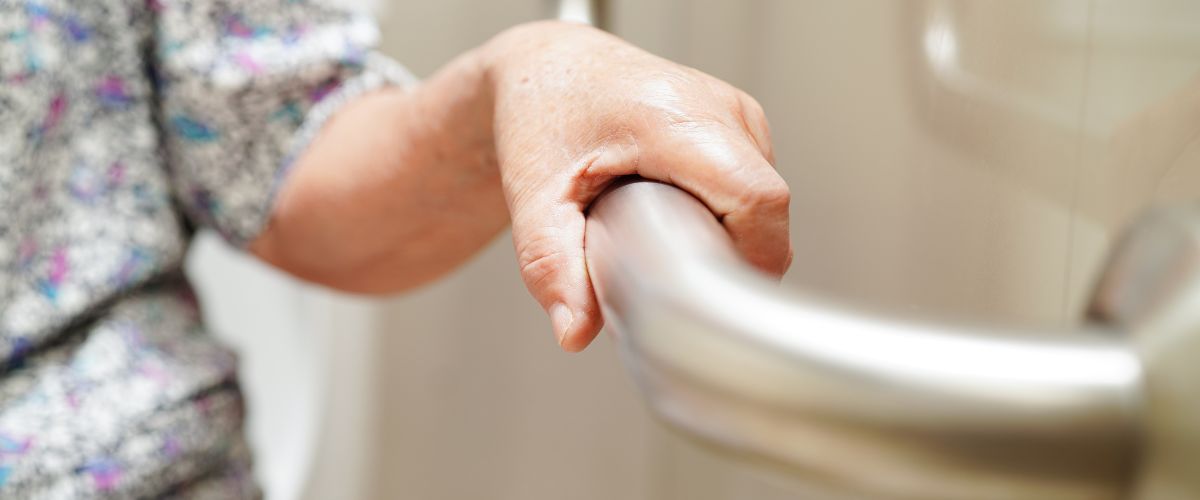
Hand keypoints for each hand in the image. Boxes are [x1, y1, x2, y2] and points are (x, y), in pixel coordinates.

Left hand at [484, 21, 791, 351]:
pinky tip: (679, 217)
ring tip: (666, 238)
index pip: (756, 199)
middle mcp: (719, 107)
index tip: (707, 294)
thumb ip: (551, 266)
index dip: (746, 259)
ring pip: (768, 206)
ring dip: (729, 240)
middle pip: (768, 211)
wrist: (548, 68)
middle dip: (729, 260)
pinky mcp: (743, 125)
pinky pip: (759, 191)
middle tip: (669, 276)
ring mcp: (739, 114)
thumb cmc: (541, 110)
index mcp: (674, 116)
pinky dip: (729, 220)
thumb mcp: (533, 195)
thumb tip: (576, 331)